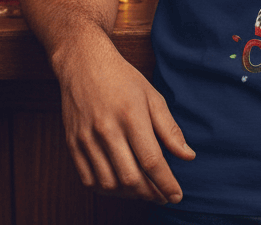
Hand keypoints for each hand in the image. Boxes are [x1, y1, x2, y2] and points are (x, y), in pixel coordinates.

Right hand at [56, 34, 194, 203]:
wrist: (84, 63)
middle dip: (150, 193)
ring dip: (130, 194)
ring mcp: (87, 139)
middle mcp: (107, 129)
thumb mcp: (152, 96)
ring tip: (144, 190)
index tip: (177, 196)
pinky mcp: (72, 144)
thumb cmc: (123, 78)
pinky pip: (89, 180)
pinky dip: (107, 188)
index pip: (152, 161)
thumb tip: (188, 156)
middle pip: (130, 178)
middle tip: (163, 195)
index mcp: (132, 115)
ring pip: (110, 183)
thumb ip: (170, 129)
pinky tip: (120, 184)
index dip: (166, 183)